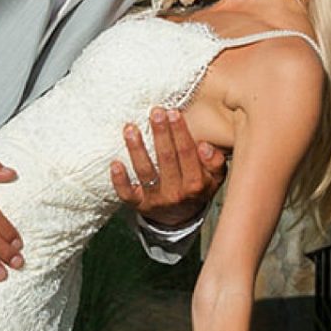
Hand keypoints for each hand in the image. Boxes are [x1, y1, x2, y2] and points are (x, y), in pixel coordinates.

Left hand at [110, 105, 226, 227]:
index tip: (174, 113)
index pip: (187, 154)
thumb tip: (204, 145)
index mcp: (196, 184)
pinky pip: (127, 194)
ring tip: (130, 128)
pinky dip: (119, 179)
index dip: (180, 133)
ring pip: (145, 172)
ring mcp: (156, 199)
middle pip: (166, 159)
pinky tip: (115, 162)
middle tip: (155, 112)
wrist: (180, 218)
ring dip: (136, 149)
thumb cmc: (197, 189)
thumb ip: (215, 161)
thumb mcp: (215, 178)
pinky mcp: (138, 204)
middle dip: (160, 134)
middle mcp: (176, 192)